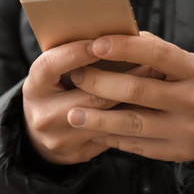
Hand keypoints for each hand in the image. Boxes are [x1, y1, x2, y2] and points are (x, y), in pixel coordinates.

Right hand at [23, 39, 156, 164]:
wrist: (40, 136)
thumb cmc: (54, 93)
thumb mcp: (53, 75)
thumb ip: (73, 60)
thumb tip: (111, 38)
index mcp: (34, 87)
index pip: (52, 65)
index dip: (77, 52)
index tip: (103, 42)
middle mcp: (44, 115)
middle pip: (90, 97)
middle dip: (126, 78)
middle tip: (152, 63)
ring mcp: (60, 138)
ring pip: (107, 119)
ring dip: (135, 101)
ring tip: (158, 83)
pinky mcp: (77, 154)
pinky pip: (111, 136)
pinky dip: (131, 119)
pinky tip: (151, 108)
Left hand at [67, 32, 193, 161]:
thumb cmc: (190, 85)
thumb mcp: (184, 64)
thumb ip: (153, 52)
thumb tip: (113, 36)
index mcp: (193, 70)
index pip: (157, 54)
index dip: (125, 48)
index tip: (96, 44)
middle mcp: (192, 100)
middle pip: (137, 90)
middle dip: (101, 83)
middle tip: (76, 76)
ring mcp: (184, 129)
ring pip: (132, 123)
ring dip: (98, 119)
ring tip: (72, 115)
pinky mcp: (174, 152)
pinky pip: (135, 145)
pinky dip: (110, 138)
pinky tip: (91, 132)